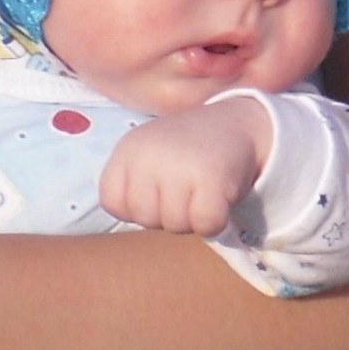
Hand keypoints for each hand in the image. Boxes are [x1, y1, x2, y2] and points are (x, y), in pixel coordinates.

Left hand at [98, 95, 272, 237]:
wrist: (236, 124)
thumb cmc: (186, 151)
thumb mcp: (148, 156)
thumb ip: (130, 184)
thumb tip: (127, 218)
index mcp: (128, 149)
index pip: (112, 202)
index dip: (135, 209)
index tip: (156, 193)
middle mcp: (148, 155)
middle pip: (145, 219)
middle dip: (166, 216)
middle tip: (184, 192)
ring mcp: (179, 165)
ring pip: (175, 225)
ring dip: (192, 218)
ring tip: (200, 191)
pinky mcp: (211, 177)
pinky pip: (205, 224)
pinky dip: (215, 222)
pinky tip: (218, 199)